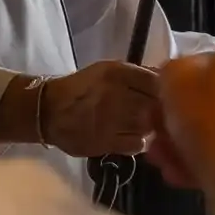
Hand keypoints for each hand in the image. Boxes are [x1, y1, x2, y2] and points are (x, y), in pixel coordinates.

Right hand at [38, 60, 164, 157]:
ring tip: (142, 126)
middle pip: (156, 104)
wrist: (48, 111)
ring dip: (150, 127)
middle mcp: (116, 93)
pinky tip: (131, 137)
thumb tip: (167, 80)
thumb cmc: (82, 89)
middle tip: (157, 115)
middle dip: (160, 110)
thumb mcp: (107, 71)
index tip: (165, 96)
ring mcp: (111, 119)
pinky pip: (138, 144)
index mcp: (117, 72)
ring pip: (149, 125)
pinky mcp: (107, 141)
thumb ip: (137, 75)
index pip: (157, 80)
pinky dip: (139, 142)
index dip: (166, 91)